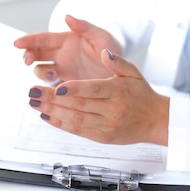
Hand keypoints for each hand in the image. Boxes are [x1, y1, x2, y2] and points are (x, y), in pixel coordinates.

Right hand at [14, 14, 121, 82]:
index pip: (43, 39)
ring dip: (41, 73)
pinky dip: (47, 92)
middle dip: (29, 56)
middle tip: (27, 60)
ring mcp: (62, 71)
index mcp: (66, 40)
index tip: (17, 43)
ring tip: (52, 76)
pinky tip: (48, 95)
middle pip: (37, 54)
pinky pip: (51, 90)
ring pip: (42, 71)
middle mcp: (60, 55)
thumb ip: (84, 27)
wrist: (121, 69)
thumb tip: (67, 16)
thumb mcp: (100, 36)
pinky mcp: (66, 86)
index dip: (29, 40)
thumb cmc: (110, 47)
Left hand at [27, 49, 169, 145]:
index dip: (73, 88)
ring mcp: (107, 125)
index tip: (55, 85)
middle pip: (78, 104)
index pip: (92, 89)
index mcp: (119, 90)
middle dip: (52, 99)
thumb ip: (118, 62)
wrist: (156, 121)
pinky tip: (47, 116)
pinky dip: (60, 124)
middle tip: (33, 92)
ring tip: (34, 104)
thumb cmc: (142, 94)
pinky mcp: (103, 137)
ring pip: (75, 119)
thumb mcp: (134, 72)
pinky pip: (78, 131)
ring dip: (52, 112)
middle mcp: (112, 109)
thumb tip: (104, 53)